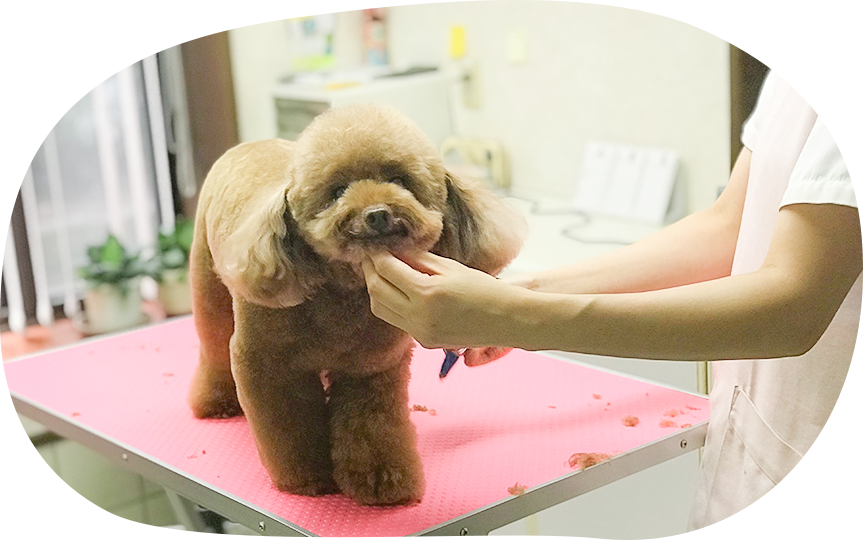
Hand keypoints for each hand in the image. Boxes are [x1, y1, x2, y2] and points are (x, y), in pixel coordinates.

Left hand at [361, 251, 516, 350]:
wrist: (506, 320)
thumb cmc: (484, 289)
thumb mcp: (450, 268)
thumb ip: (418, 260)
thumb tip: (393, 251)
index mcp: (427, 293)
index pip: (387, 270)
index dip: (377, 255)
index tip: (373, 245)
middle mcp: (419, 317)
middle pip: (376, 291)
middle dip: (370, 271)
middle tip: (370, 256)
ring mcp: (420, 333)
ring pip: (380, 309)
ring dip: (376, 289)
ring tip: (380, 272)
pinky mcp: (424, 342)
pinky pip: (397, 320)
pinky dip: (391, 303)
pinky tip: (397, 290)